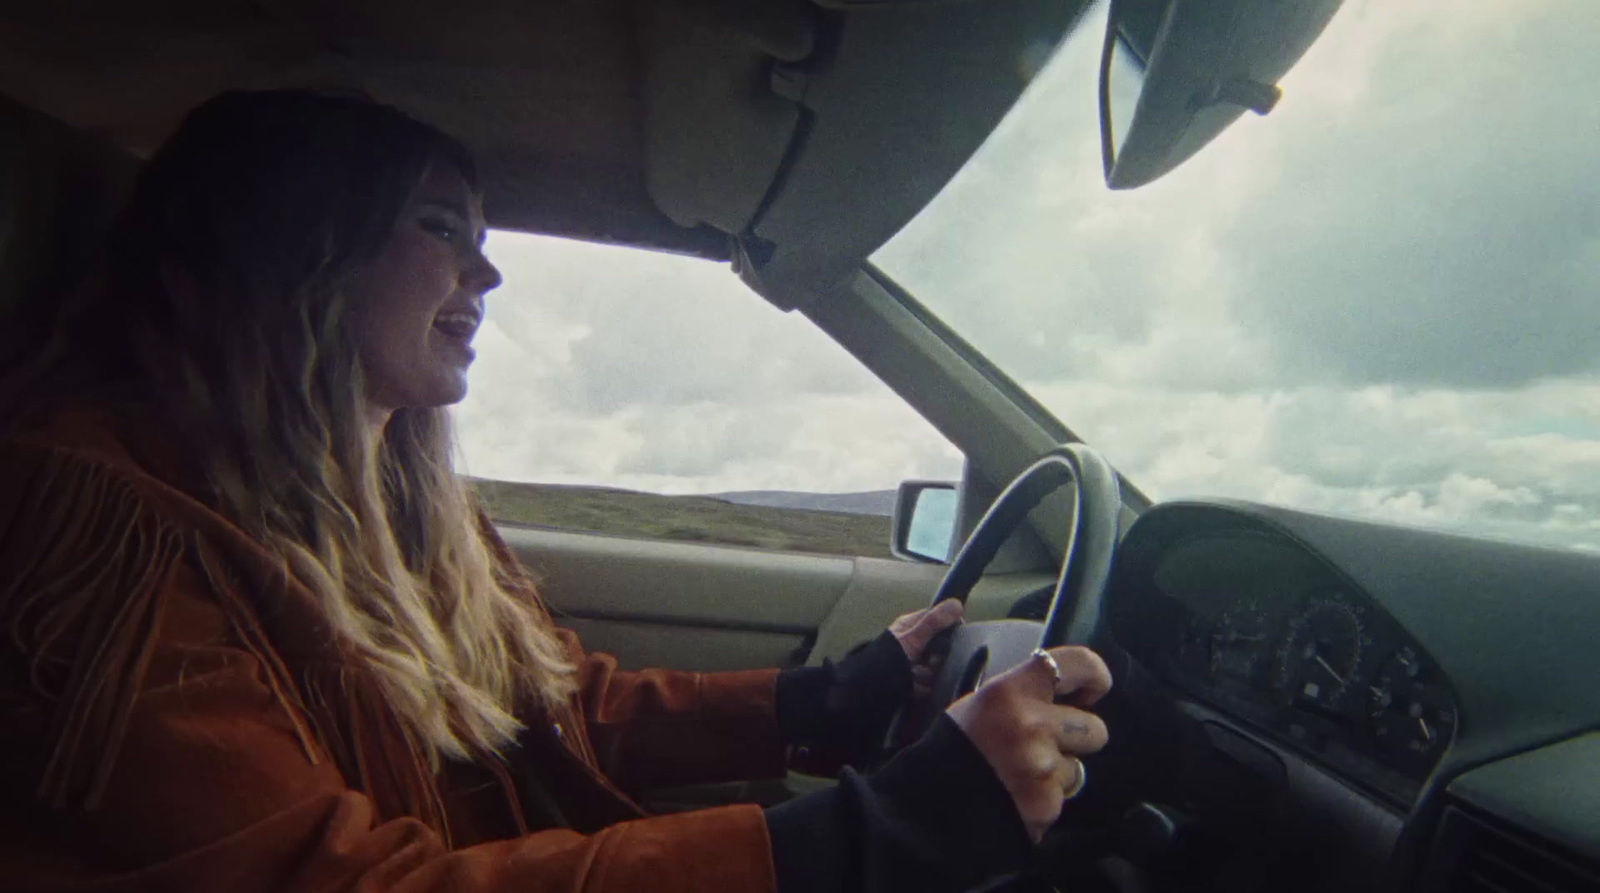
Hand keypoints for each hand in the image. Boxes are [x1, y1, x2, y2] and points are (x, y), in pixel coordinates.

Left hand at [888, 599, 964, 699]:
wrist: (867, 690)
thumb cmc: (887, 660)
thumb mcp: (912, 639)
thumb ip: (934, 622)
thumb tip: (957, 604)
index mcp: (909, 626)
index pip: (935, 619)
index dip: (949, 625)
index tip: (960, 636)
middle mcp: (909, 642)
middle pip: (936, 646)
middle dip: (939, 656)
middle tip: (935, 662)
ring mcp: (908, 662)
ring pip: (931, 666)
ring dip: (930, 674)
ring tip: (921, 678)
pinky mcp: (907, 681)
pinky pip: (924, 684)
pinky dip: (923, 688)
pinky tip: (919, 689)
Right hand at [947, 646, 1111, 842]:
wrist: (932, 804)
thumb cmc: (956, 747)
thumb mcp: (981, 703)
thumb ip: (1022, 693)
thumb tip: (1062, 691)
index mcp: (1012, 690)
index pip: (1078, 664)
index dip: (1095, 676)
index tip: (1093, 690)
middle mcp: (1031, 723)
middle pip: (1094, 728)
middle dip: (1077, 740)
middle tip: (1045, 745)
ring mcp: (1040, 765)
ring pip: (1079, 767)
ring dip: (1059, 772)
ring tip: (1024, 773)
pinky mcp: (1045, 802)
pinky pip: (1063, 796)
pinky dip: (1046, 799)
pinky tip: (1019, 796)